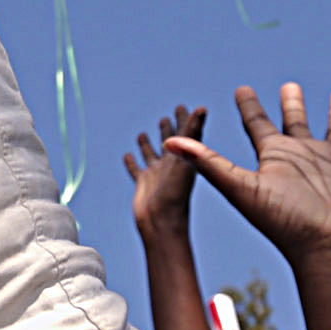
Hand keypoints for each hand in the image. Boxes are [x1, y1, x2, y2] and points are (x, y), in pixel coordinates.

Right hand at [125, 105, 211, 246]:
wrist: (161, 223)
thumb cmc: (177, 195)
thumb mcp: (186, 159)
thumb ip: (193, 133)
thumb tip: (202, 108)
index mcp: (183, 157)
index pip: (184, 132)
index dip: (184, 119)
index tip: (183, 106)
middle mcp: (170, 164)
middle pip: (169, 142)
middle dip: (169, 128)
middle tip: (168, 115)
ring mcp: (156, 175)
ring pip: (151, 155)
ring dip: (148, 144)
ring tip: (143, 134)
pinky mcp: (143, 185)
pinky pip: (136, 170)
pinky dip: (132, 162)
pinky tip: (128, 155)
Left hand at [168, 84, 330, 329]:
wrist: (329, 252)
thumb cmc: (283, 224)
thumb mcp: (241, 188)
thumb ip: (206, 163)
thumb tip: (166, 144)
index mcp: (274, 158)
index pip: (257, 125)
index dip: (248, 106)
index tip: (241, 89)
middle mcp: (303, 156)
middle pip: (295, 123)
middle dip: (291, 104)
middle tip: (287, 86)